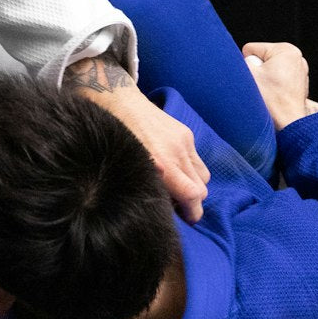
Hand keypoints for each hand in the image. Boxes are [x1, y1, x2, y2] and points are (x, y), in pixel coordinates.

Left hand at [65, 55, 209, 221]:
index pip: (192, 195)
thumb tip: (160, 205)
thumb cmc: (114, 138)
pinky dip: (191, 169)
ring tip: (177, 189)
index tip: (188, 219)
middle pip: (201, 187)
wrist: (116, 99)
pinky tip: (174, 170)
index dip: (193, 211)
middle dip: (194, 201)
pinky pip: (197, 159)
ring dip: (195, 185)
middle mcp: (177, 152)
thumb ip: (148, 185)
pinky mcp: (185, 133)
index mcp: (161, 163)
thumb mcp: (127, 167)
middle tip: (179, 207)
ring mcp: (184, 140)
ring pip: (203, 174)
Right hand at [242, 42, 309, 129]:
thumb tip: (241, 60)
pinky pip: (277, 79)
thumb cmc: (270, 101)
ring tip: (269, 92)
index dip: (248, 64)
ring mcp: (300, 70)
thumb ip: (240, 60)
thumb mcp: (247, 74)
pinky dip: (273, 87)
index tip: (257, 79)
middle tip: (263, 87)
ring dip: (264, 80)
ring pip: (268, 70)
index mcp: (286, 50)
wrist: (287, 124)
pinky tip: (275, 96)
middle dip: (258, 72)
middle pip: (261, 59)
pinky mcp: (299, 83)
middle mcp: (297, 57)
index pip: (251, 49)